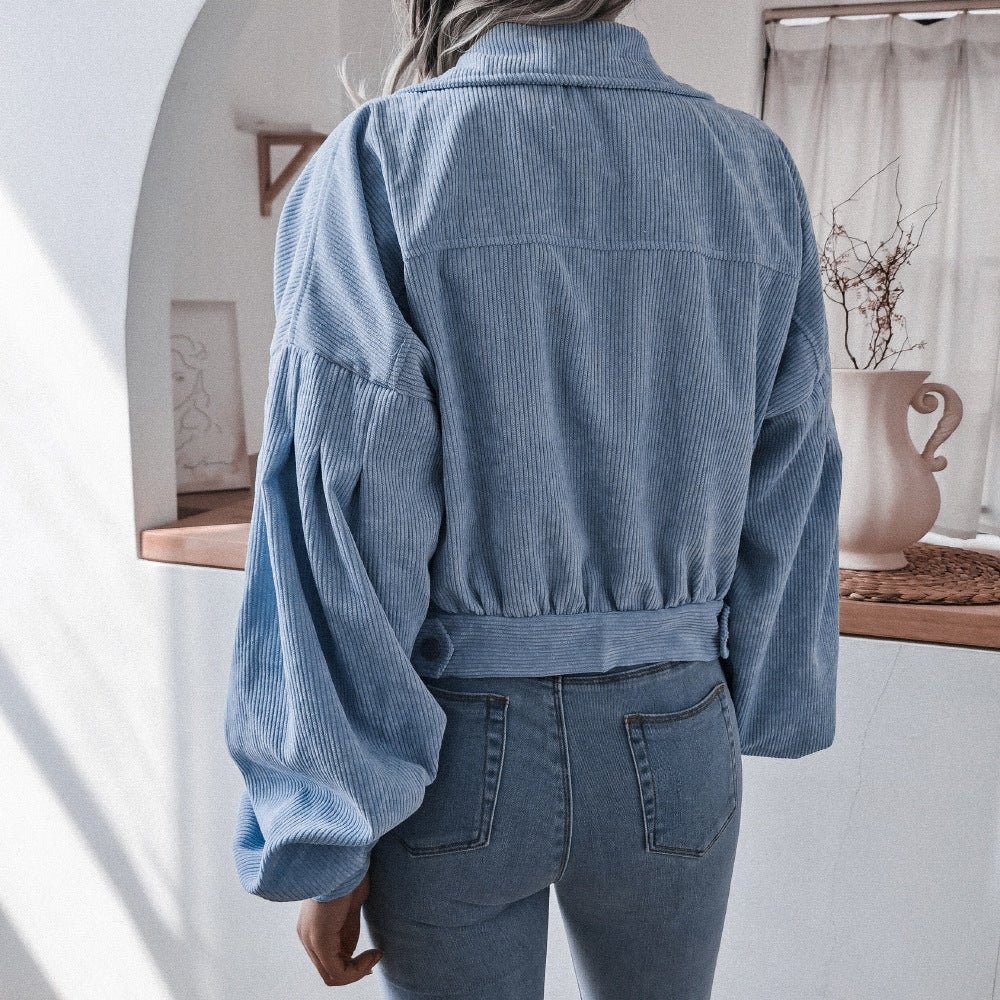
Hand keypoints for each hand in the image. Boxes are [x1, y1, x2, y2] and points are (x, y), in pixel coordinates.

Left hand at [297, 871, 382, 985]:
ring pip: (332, 975)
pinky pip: (336, 970)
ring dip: (358, 971)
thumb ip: (347, 930)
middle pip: (329, 973)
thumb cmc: (349, 873)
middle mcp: (306, 936)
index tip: (373, 956)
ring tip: (375, 955)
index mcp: (312, 927)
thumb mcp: (350, 908)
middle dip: (355, 971)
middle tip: (375, 960)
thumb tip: (349, 952)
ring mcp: (310, 938)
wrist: (344, 854)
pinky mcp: (319, 938)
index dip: (352, 967)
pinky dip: (357, 968)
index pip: (328, 962)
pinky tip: (373, 953)